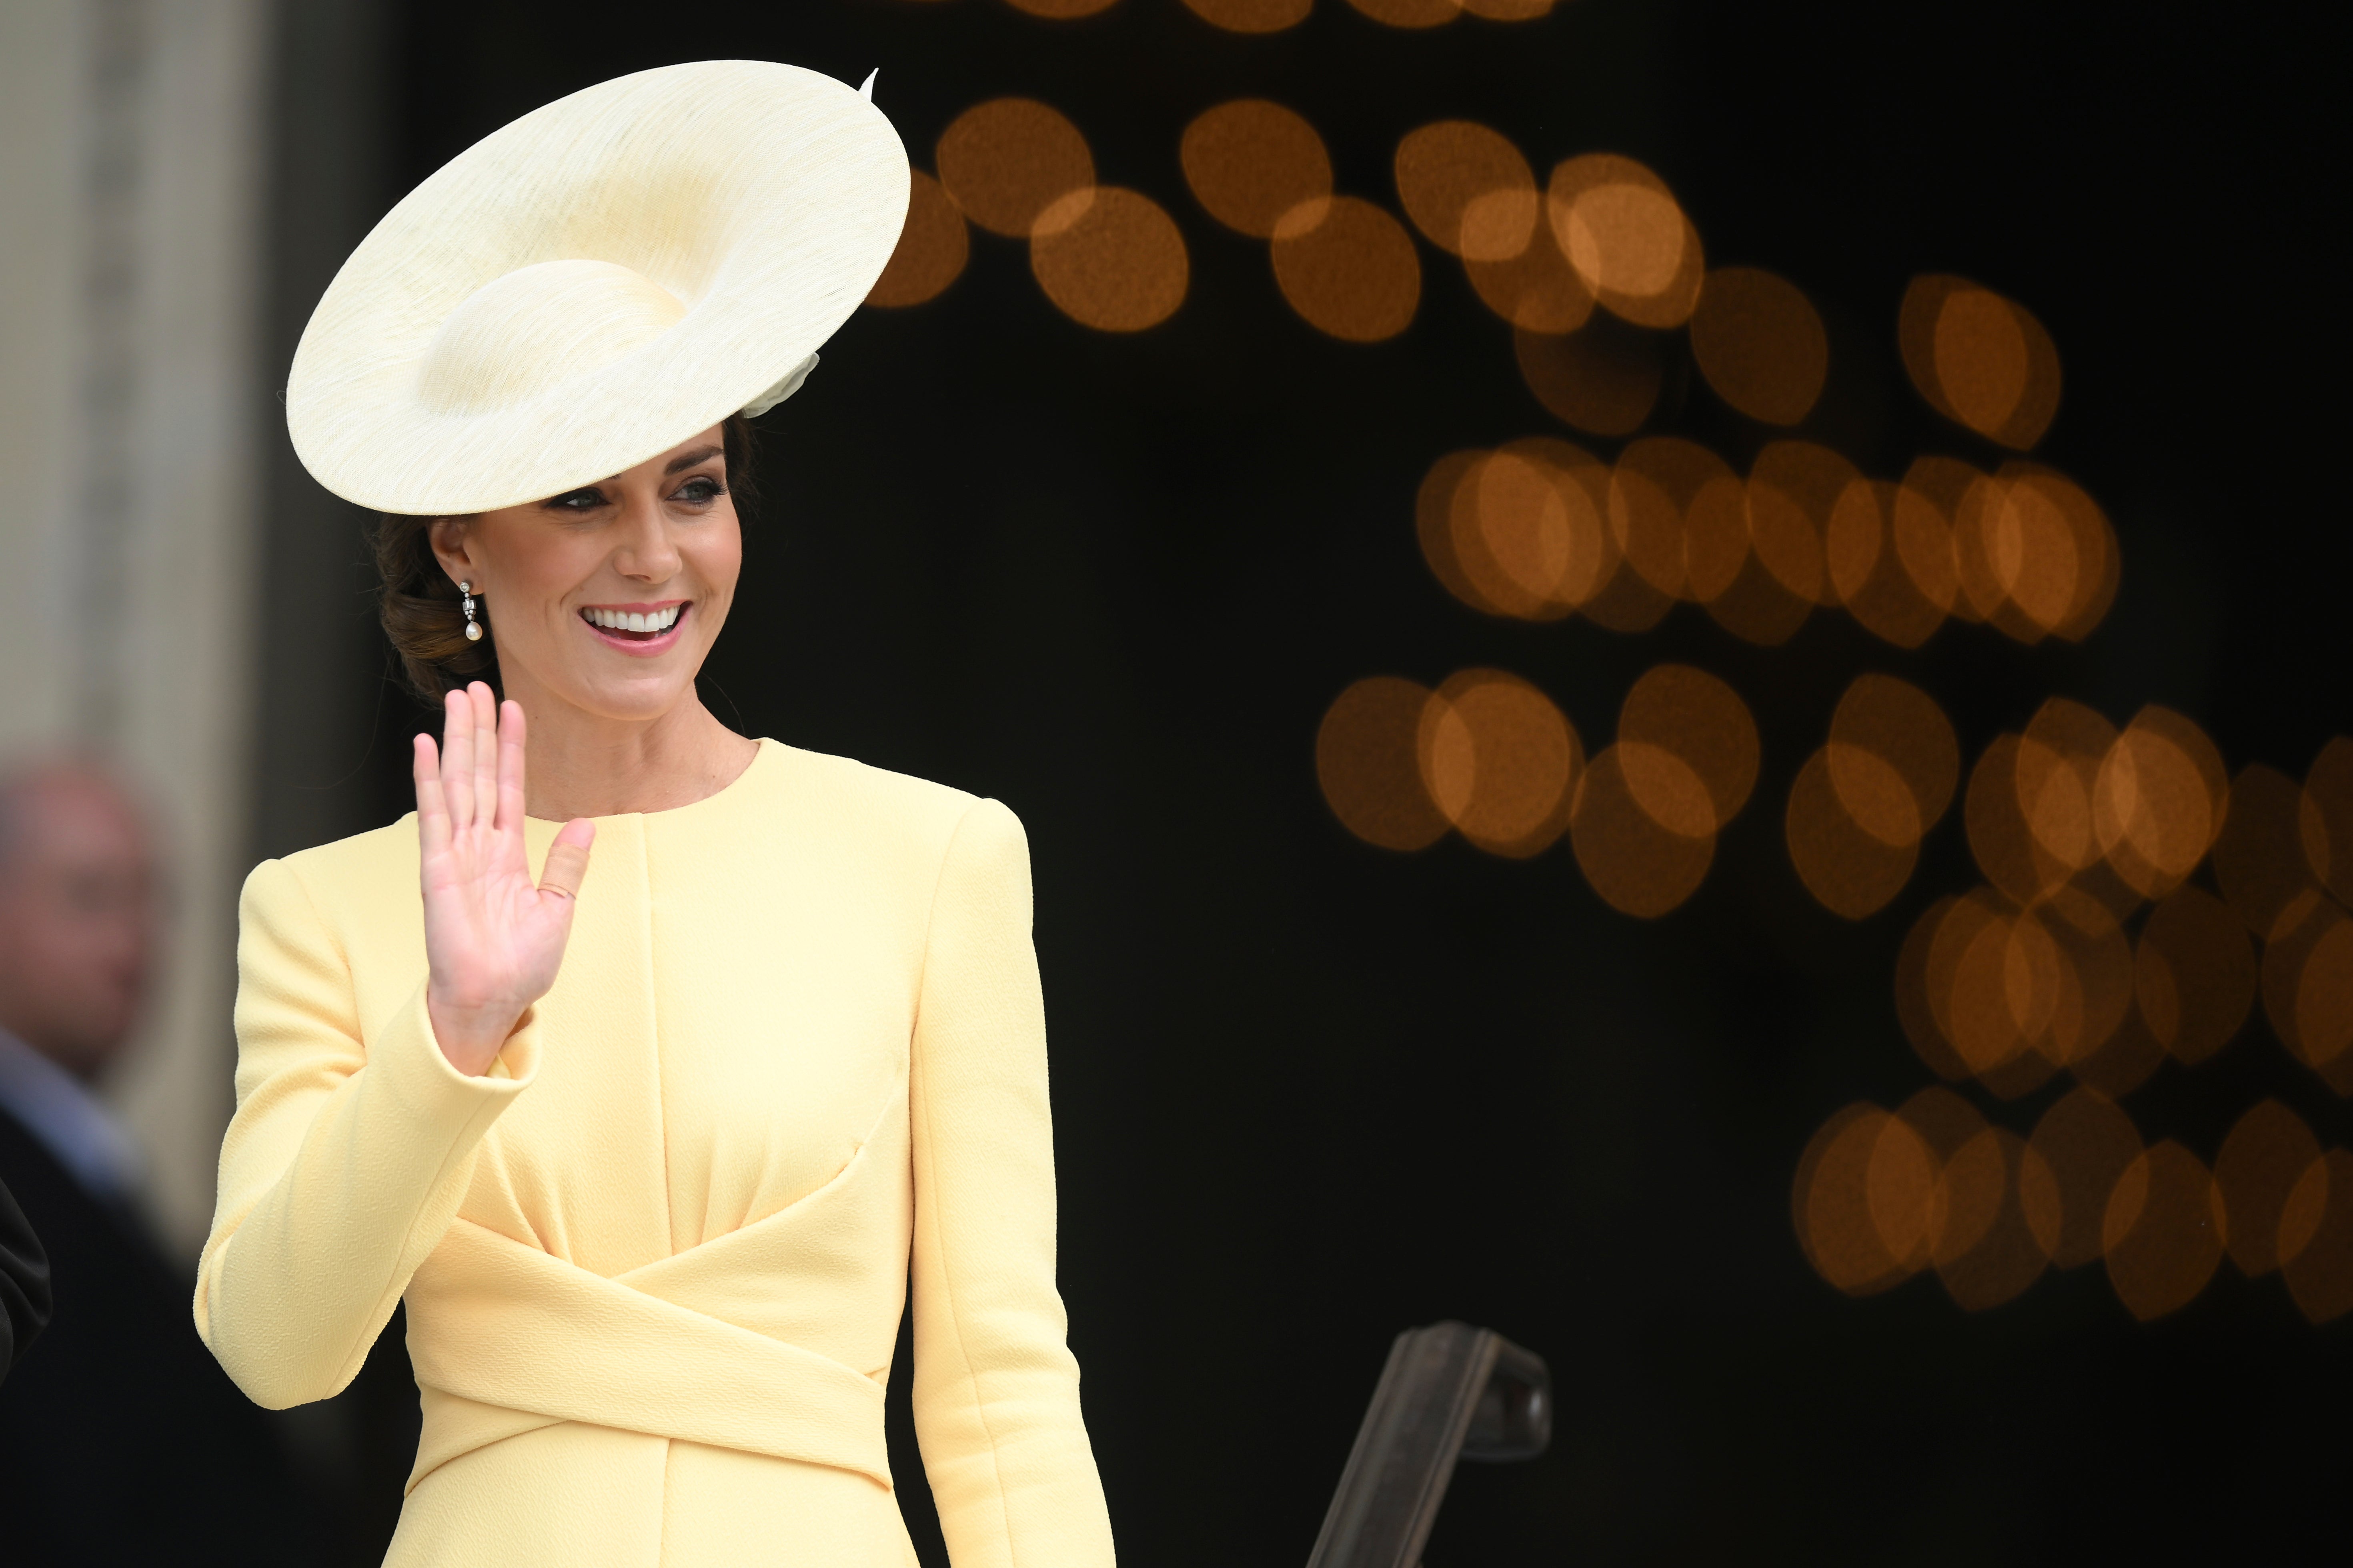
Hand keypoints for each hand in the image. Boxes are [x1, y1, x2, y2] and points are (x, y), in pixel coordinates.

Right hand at [413, 683, 594, 1075]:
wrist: (494, 1000)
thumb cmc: (521, 966)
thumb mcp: (558, 909)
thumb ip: (568, 864)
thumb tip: (588, 823)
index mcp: (508, 855)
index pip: (511, 788)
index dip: (512, 748)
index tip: (513, 710)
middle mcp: (479, 847)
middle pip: (480, 775)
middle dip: (479, 730)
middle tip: (476, 687)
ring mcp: (456, 854)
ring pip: (458, 784)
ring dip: (457, 741)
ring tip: (456, 701)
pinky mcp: (437, 869)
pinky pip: (434, 815)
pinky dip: (430, 779)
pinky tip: (426, 746)